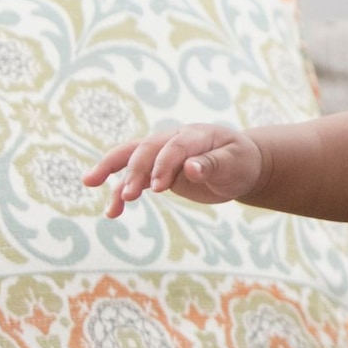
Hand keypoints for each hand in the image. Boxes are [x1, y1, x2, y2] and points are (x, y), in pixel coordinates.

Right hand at [84, 124, 262, 217]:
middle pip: (146, 149)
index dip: (164, 164)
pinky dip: (120, 192)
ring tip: (108, 204)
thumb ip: (213, 164)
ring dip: (112, 176)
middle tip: (128, 195)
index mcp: (196, 134)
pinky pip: (134, 178)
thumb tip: (190, 168)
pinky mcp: (155, 170)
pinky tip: (112, 212)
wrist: (239, 165)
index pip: (175, 146)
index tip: (157, 188)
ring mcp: (161, 154)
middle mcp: (173, 139)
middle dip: (134, 171)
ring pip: (130, 159)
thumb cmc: (239, 162)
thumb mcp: (234, 163)